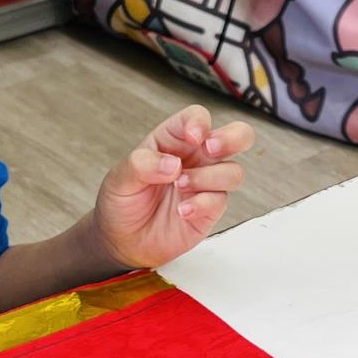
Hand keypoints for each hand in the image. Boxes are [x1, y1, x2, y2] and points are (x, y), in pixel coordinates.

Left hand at [94, 105, 254, 269]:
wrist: (122, 240)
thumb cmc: (122, 202)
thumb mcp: (120, 178)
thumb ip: (142, 164)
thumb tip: (173, 164)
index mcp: (174, 140)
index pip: (197, 117)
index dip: (200, 122)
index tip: (192, 137)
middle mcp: (196, 158)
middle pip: (237, 136)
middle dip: (232, 138)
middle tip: (211, 149)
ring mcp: (206, 184)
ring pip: (234, 171)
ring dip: (209, 177)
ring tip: (180, 186)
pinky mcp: (210, 209)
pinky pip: (220, 201)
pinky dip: (202, 205)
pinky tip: (181, 210)